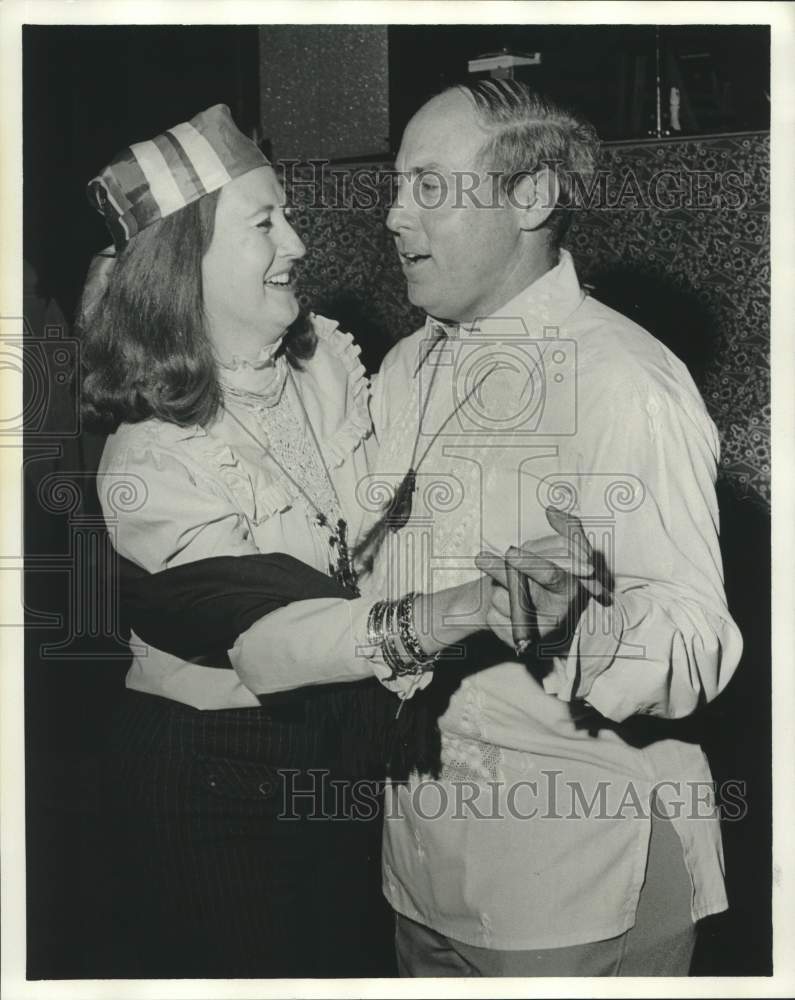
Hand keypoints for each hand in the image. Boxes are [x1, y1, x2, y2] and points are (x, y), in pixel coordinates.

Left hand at [475, 507, 605, 649]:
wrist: (545, 609)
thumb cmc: (557, 572)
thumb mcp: (569, 549)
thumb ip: (567, 527)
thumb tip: (551, 510)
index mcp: (570, 587)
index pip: (551, 575)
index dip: (530, 564)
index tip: (510, 553)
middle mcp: (557, 612)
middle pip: (521, 593)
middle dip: (499, 572)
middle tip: (480, 557)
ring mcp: (538, 631)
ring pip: (502, 602)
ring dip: (497, 589)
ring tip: (507, 586)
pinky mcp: (519, 642)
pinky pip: (494, 619)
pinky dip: (492, 609)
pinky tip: (503, 607)